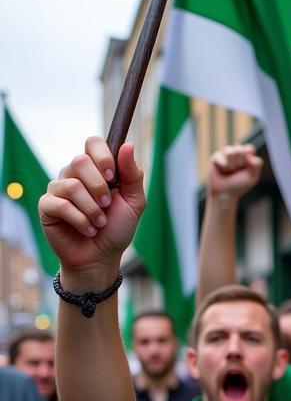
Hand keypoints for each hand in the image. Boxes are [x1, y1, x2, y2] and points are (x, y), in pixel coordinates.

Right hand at [39, 139, 144, 289]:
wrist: (102, 257)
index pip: (93, 143)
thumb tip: (128, 145)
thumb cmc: (117, 229)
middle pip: (79, 161)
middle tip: (107, 206)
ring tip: (99, 223)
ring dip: (92, 209)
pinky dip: (80, 220)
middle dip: (99, 188)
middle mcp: (74, 175)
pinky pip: (61, 204)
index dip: (102, 156)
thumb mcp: (134, 203)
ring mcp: (58, 189)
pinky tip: (87, 230)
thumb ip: (133, 175)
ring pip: (71, 185)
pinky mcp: (47, 206)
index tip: (112, 177)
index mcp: (96, 170)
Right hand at [208, 144, 262, 198]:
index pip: (250, 148)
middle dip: (239, 163)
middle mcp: (236, 153)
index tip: (247, 168)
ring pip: (230, 151)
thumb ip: (257, 164)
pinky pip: (220, 156)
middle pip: (239, 150)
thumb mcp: (253, 177)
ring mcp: (225, 154)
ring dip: (231, 165)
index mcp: (247, 156)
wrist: (225, 193)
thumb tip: (250, 153)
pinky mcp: (216, 157)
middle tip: (236, 171)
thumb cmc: (240, 185)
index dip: (248, 158)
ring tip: (229, 171)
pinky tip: (222, 170)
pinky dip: (223, 165)